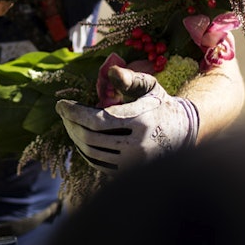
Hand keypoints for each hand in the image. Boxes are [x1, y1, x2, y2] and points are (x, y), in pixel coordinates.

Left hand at [57, 64, 199, 171]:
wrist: (182, 133)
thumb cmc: (160, 105)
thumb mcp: (149, 86)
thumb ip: (129, 78)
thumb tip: (110, 70)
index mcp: (141, 121)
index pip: (97, 120)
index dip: (74, 113)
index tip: (61, 105)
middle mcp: (137, 146)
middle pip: (91, 138)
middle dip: (71, 124)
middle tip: (63, 113)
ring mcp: (133, 163)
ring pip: (92, 153)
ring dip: (75, 138)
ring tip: (70, 123)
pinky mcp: (130, 173)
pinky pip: (99, 164)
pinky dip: (85, 151)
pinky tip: (81, 138)